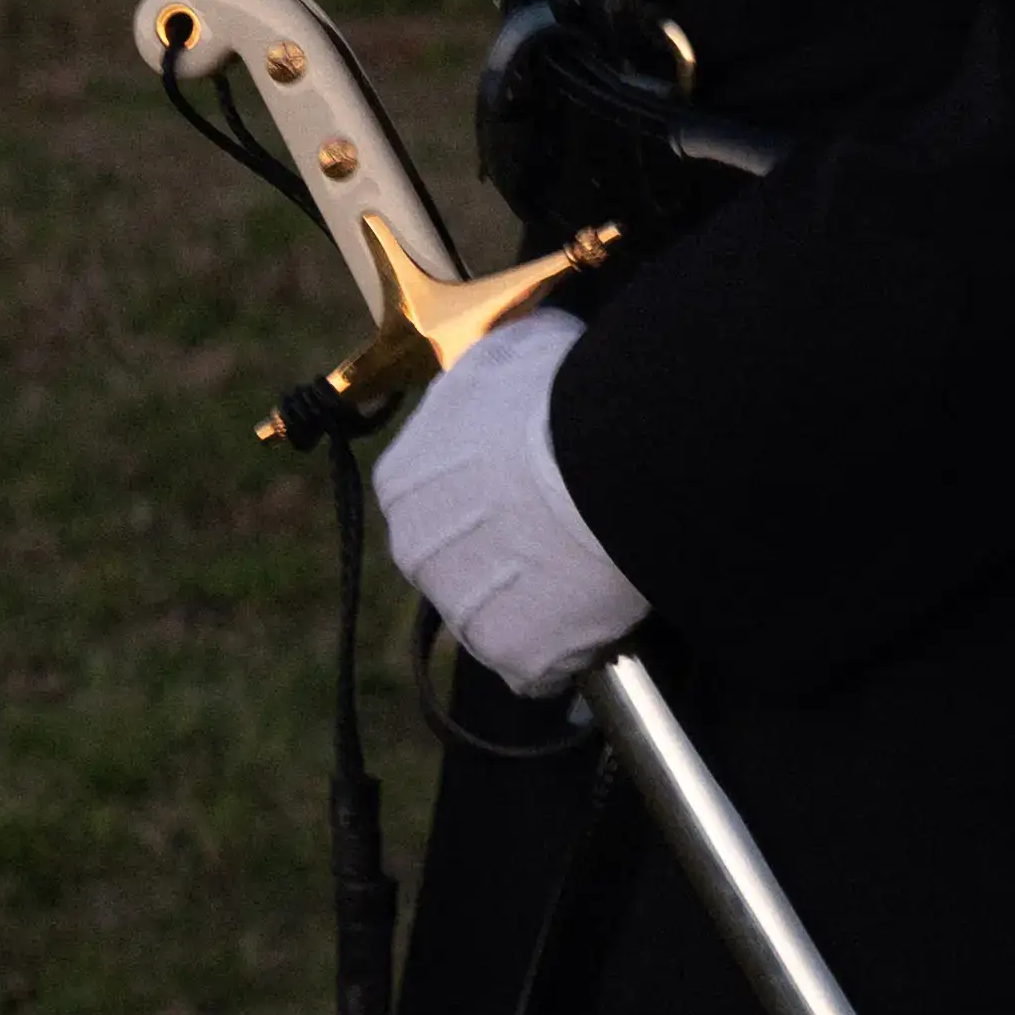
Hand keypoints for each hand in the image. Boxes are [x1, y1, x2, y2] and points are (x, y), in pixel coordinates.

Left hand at [370, 304, 644, 692]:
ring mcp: (465, 613)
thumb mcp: (510, 350)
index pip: (439, 501)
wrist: (611, 463)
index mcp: (404, 483)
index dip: (492, 496)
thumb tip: (513, 370)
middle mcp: (417, 554)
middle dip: (512, 555)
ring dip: (544, 605)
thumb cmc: (560, 394)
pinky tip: (606, 610)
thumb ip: (493, 378)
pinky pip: (545, 664)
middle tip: (573, 527)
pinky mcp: (517, 658)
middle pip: (465, 565)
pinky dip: (573, 648)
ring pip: (504, 618)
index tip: (535, 485)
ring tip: (600, 567)